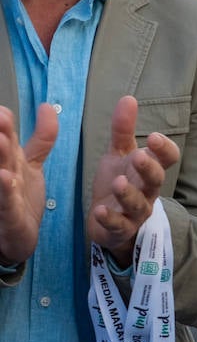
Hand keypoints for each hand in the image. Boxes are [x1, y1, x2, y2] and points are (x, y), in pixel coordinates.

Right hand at [0, 104, 57, 263]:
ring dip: (0, 156)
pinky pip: (7, 201)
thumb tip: (46, 107)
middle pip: (1, 150)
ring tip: (2, 139)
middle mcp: (3, 172)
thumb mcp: (31, 164)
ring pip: (0, 172)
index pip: (5, 135)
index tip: (4, 111)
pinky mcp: (9, 214)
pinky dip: (6, 190)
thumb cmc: (20, 197)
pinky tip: (6, 178)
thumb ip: (41, 138)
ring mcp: (3, 193)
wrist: (16, 235)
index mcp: (10, 159)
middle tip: (1, 117)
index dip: (4, 122)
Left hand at [87, 96, 180, 266]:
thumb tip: (129, 98)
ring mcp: (135, 212)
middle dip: (149, 169)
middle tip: (138, 156)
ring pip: (138, 205)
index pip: (167, 159)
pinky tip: (98, 210)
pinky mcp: (119, 229)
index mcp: (149, 170)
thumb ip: (123, 129)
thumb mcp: (118, 154)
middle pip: (156, 180)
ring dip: (129, 194)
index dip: (164, 149)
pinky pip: (118, 226)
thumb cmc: (118, 183)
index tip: (153, 137)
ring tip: (117, 182)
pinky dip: (110, 219)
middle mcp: (147, 191)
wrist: (108, 221)